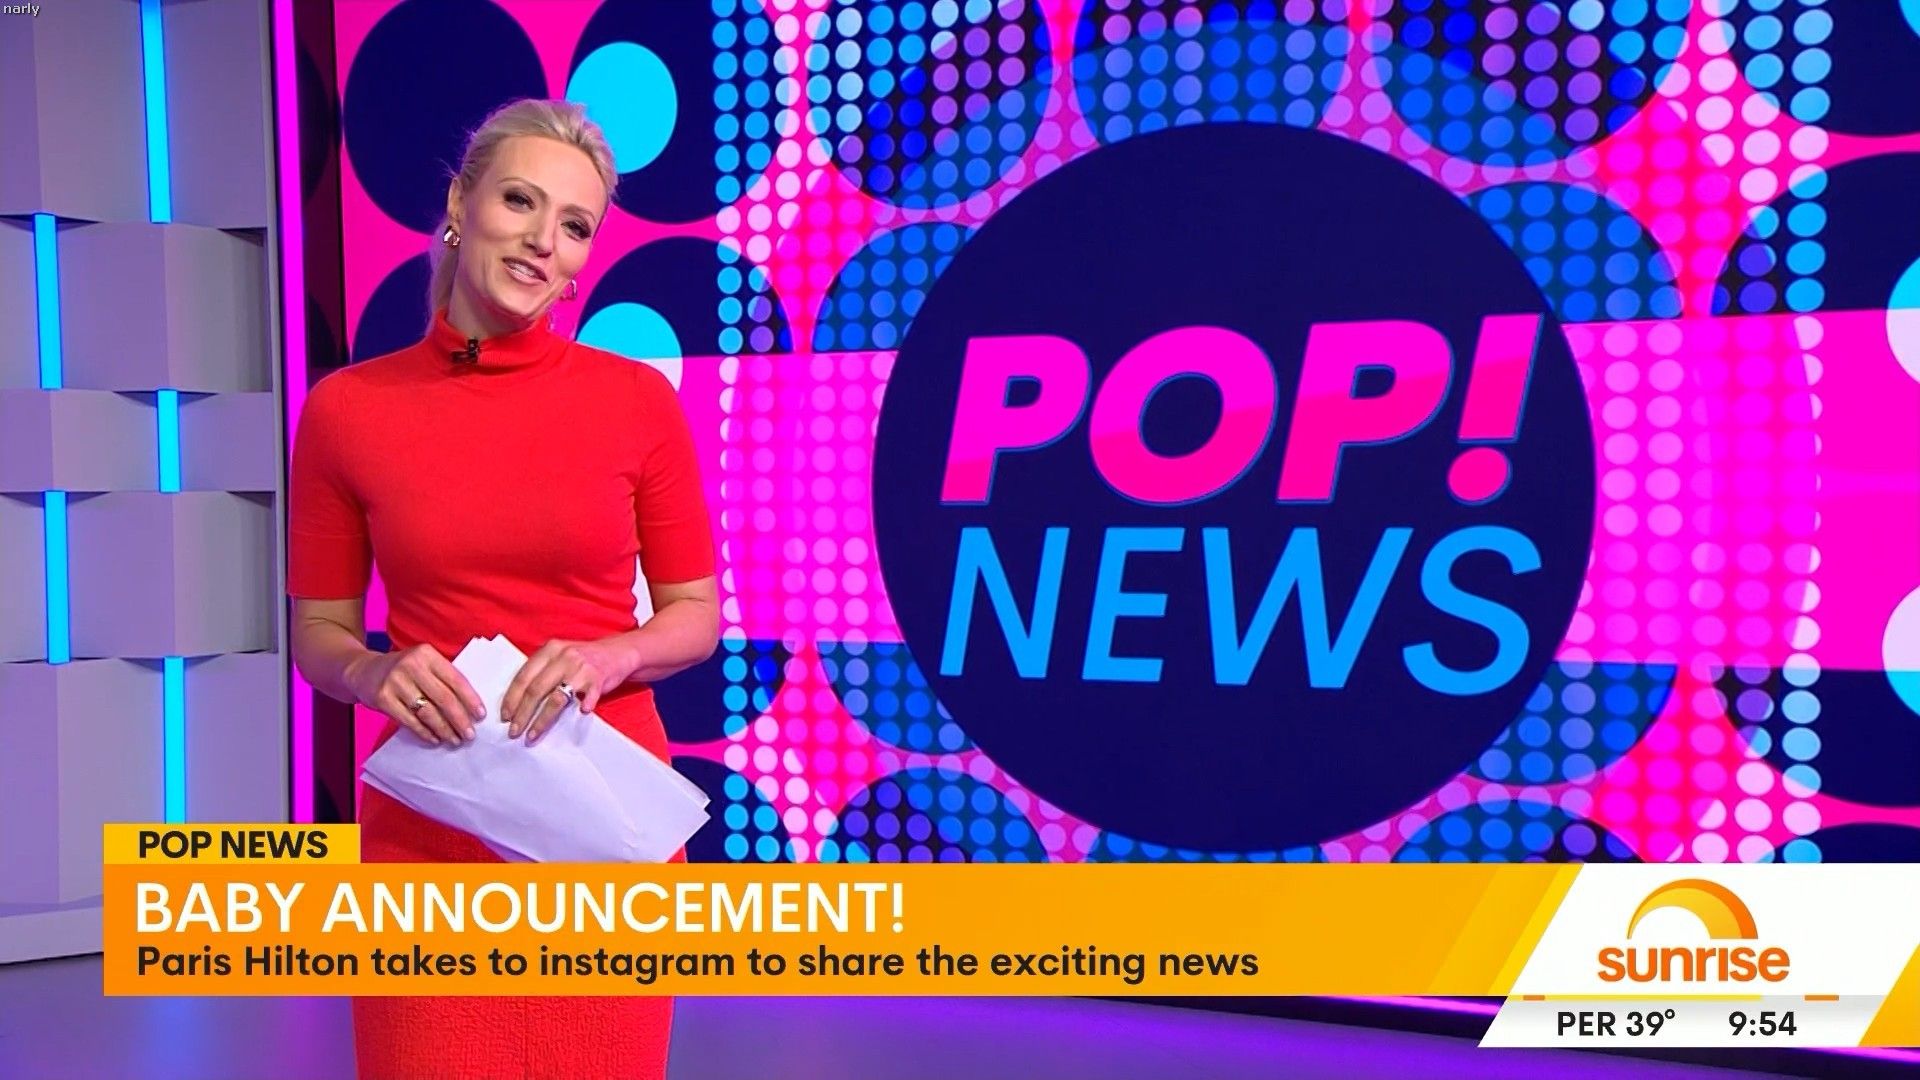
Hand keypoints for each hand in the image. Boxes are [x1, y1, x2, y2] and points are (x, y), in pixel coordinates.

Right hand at [347, 644, 484, 745]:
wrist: (363, 671)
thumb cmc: (402, 670)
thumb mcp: (422, 664)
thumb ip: (442, 678)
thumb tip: (469, 707)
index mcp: (427, 654)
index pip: (455, 679)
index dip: (470, 699)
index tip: (480, 716)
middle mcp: (411, 665)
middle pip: (444, 698)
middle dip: (459, 720)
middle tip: (470, 735)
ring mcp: (395, 682)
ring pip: (427, 712)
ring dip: (444, 730)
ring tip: (454, 740)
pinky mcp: (383, 698)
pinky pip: (409, 720)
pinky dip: (424, 732)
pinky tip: (434, 739)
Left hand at [501, 638, 629, 743]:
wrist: (618, 652)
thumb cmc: (584, 659)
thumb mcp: (560, 656)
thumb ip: (542, 671)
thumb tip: (517, 701)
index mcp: (549, 650)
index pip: (523, 676)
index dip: (511, 699)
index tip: (505, 716)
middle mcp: (563, 656)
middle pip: (535, 689)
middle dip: (522, 714)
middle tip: (514, 731)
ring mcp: (581, 668)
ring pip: (555, 699)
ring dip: (541, 720)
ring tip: (532, 734)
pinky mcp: (598, 679)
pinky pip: (587, 697)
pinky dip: (582, 707)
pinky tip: (579, 715)